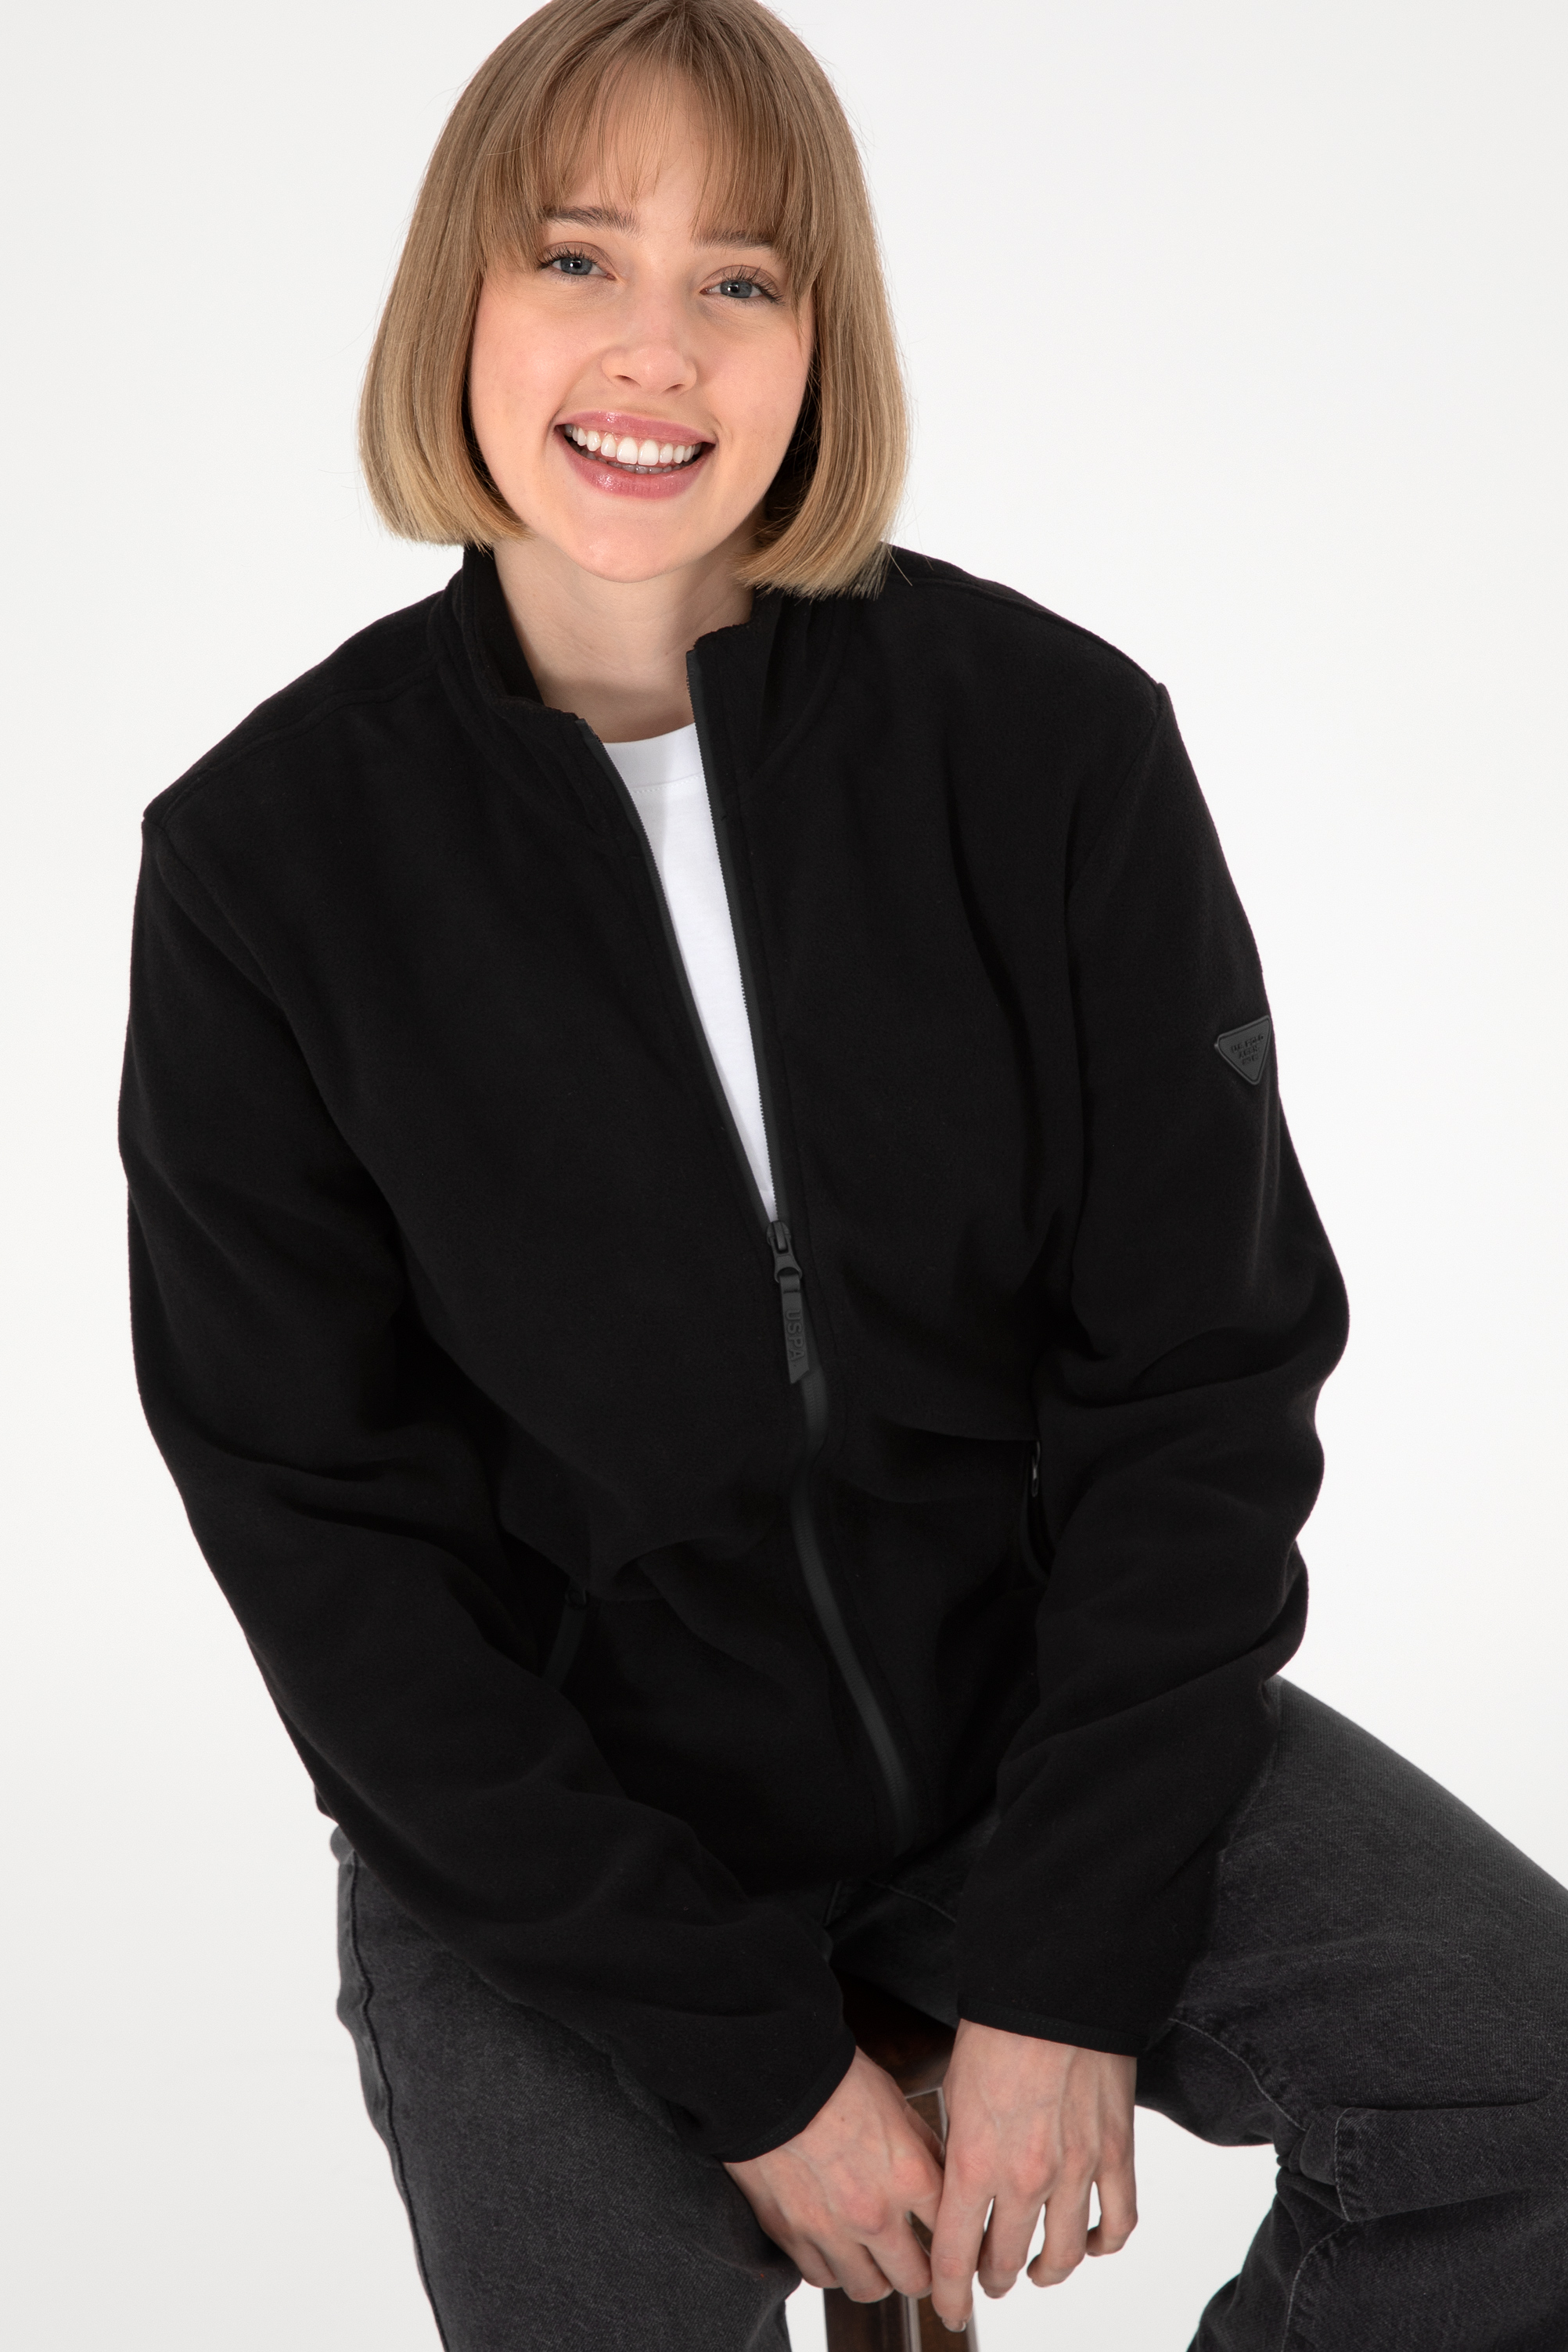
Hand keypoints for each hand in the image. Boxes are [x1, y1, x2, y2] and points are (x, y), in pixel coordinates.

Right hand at [725, 2048, 945, 2301]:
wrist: (770, 2075)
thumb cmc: (835, 2079)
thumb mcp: (895, 2100)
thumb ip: (921, 2145)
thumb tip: (940, 2172)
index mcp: (908, 2176)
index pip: (953, 2235)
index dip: (957, 2240)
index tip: (953, 2243)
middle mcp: (873, 2214)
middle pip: (914, 2279)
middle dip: (921, 2273)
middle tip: (918, 2262)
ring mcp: (829, 2230)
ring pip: (867, 2289)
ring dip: (876, 2277)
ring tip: (875, 2259)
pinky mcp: (789, 2233)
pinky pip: (820, 2277)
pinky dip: (832, 2268)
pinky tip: (835, 2248)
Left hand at [927, 2021, 1136, 2331]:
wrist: (1055, 1992)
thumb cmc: (997, 2032)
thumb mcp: (954, 2094)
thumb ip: (958, 2151)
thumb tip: (956, 2191)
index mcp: (974, 2162)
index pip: (956, 2255)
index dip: (950, 2292)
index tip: (949, 2307)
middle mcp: (1026, 2178)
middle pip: (1008, 2262)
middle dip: (993, 2279)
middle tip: (988, 2279)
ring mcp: (1077, 2170)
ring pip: (1064, 2256)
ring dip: (1045, 2272)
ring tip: (1034, 2271)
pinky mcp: (1116, 2154)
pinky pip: (1118, 2224)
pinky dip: (1103, 2244)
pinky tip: (1088, 2242)